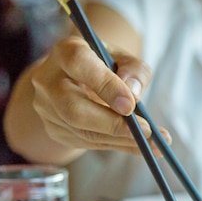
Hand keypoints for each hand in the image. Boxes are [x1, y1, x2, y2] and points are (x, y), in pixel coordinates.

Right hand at [30, 36, 169, 153]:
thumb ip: (134, 70)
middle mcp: (48, 81)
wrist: (76, 80)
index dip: (105, 85)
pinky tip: (141, 147)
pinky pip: (89, 143)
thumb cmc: (103, 65)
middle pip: (74, 109)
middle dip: (112, 124)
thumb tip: (133, 94)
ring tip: (154, 143)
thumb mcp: (122, 58)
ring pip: (83, 132)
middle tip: (146, 132)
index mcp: (65, 52)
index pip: (80, 64)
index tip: (130, 105)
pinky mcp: (56, 131)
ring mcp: (48, 110)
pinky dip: (119, 146)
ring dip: (121, 140)